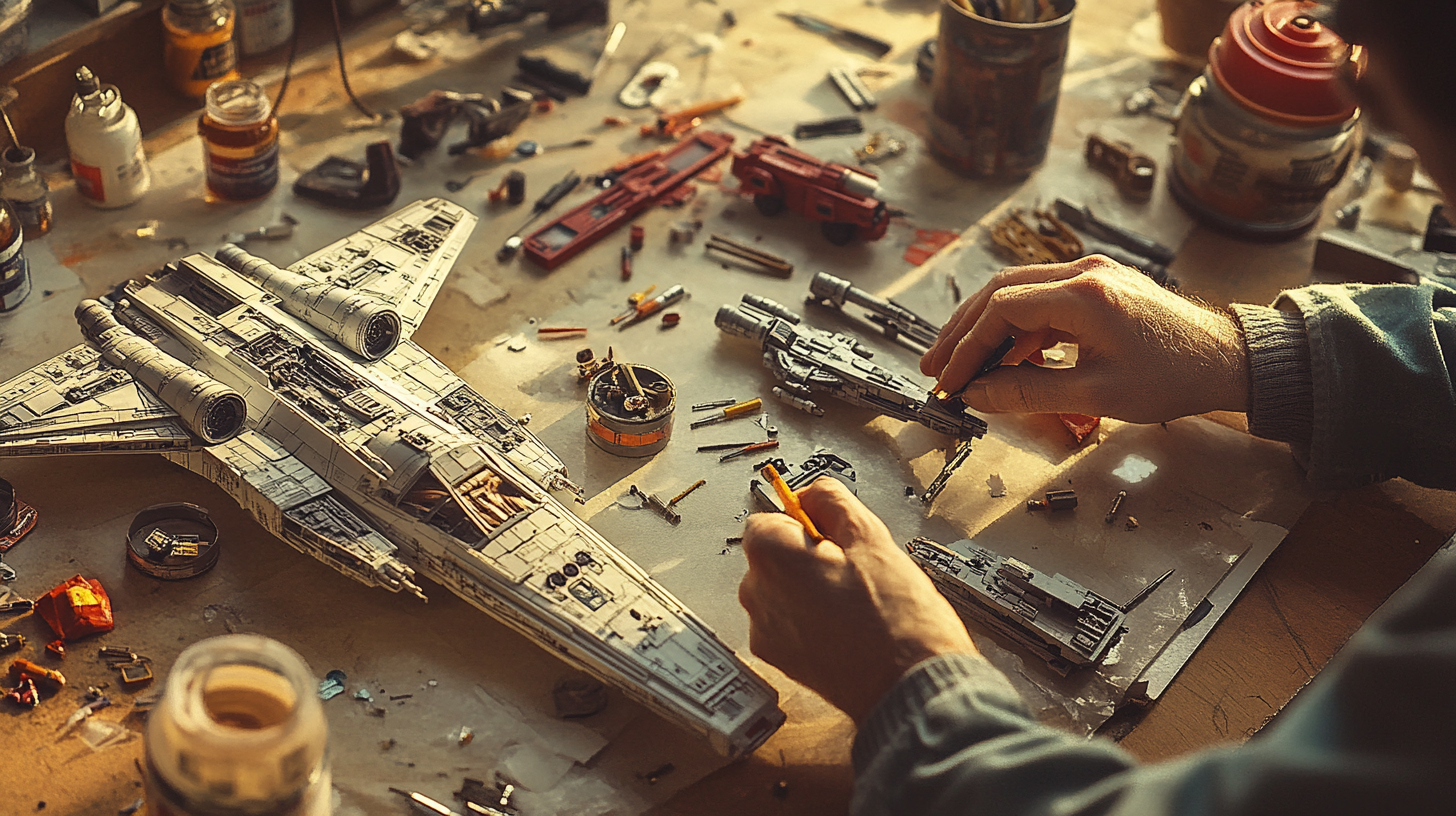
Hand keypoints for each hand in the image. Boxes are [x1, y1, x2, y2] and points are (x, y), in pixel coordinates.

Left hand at [738, 478, 976, 723]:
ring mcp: (766, 633)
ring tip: (856, 604)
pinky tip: (849, 628)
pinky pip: (789, 624)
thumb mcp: (872, 538)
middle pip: (774, 557)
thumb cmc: (896, 621)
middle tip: (855, 572)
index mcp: (771, 558)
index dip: (806, 524)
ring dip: (810, 590)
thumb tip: (812, 493)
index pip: (769, 519)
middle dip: (807, 557)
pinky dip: (811, 621)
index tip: (836, 537)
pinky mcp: (780, 661)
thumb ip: (832, 501)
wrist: (910, 688)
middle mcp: (756, 596)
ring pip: (782, 592)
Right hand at [920, 256, 1249, 422]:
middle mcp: (1084, 273)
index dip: (966, 347)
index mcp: (1084, 294)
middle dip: (962, 332)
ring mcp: (1091, 275)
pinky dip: (1015, 329)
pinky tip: (1002, 359)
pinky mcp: (1098, 286)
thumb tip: (978, 394)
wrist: (1230, 359)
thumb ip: (1028, 392)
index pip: (1001, 309)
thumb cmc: (1177, 375)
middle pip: (1000, 292)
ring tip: (960, 366)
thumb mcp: (1096, 394)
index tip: (949, 379)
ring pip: (1017, 294)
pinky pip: (1041, 302)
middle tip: (935, 367)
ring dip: (985, 329)